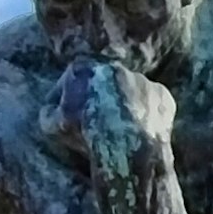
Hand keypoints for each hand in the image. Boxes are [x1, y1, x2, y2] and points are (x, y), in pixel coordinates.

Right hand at [40, 56, 176, 177]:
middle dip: (100, 103)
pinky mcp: (163, 97)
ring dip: (125, 109)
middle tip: (98, 127)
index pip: (71, 81)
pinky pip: (153, 107)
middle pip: (103, 86)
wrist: (125, 145)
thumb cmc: (85, 134)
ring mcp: (142, 81)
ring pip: (131, 95)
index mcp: (84, 67)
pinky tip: (140, 135)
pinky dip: (147, 118)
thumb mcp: (52, 125)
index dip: (67, 102)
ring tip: (121, 134)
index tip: (69, 120)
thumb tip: (52, 108)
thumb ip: (49, 112)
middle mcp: (115, 68)